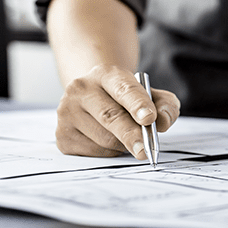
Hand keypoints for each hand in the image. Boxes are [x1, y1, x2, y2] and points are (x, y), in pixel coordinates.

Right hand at [55, 64, 180, 158]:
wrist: (94, 97)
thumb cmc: (128, 99)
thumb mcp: (151, 95)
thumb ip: (165, 105)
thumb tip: (162, 122)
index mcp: (106, 74)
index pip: (124, 89)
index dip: (138, 104)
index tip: (149, 118)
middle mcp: (81, 89)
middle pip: (110, 116)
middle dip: (131, 135)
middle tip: (146, 150)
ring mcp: (67, 111)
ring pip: (103, 138)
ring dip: (123, 146)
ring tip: (130, 139)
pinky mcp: (62, 135)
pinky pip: (92, 152)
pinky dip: (108, 153)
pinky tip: (110, 142)